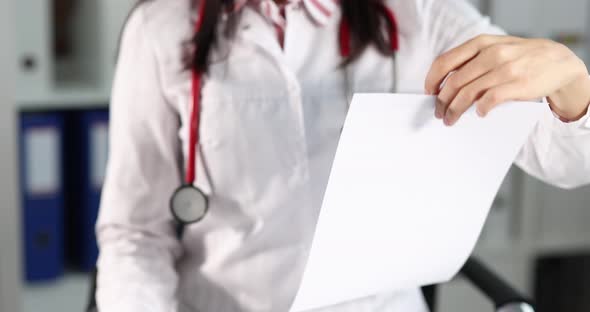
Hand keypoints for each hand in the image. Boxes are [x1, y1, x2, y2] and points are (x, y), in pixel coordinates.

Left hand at [425, 34, 589, 125]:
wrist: (558, 61)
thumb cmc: (520, 57)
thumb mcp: (495, 48)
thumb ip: (472, 60)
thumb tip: (444, 82)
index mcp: (481, 44)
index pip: (445, 62)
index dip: (432, 80)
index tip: (429, 93)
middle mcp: (491, 54)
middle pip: (454, 82)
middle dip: (442, 101)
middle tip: (438, 113)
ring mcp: (504, 69)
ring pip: (467, 94)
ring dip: (455, 110)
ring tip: (450, 119)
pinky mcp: (517, 84)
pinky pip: (489, 100)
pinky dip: (480, 109)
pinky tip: (479, 113)